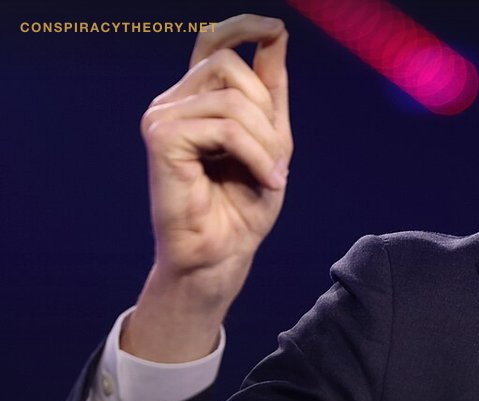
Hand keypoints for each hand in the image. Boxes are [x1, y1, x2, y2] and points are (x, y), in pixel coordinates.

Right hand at [124, 15, 291, 361]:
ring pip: (233, 100)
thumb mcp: (271, 140)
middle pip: (230, 67)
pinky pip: (226, 127)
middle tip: (276, 158)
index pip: (211, 43)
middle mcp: (173, 102)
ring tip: (270, 174)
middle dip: (267, 112)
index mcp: (197, 100)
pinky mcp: (161, 138)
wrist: (222, 256)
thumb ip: (270, 91)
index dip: (241, 27)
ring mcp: (162, 117)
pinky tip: (264, 180)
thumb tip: (276, 35)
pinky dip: (255, 155)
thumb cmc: (244, 206)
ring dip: (265, 141)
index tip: (276, 29)